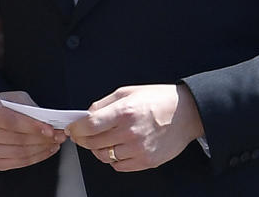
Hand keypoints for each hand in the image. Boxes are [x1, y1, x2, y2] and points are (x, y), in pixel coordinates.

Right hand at [0, 91, 64, 169]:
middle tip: (58, 135)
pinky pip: (18, 163)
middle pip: (17, 139)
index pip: (10, 121)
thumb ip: (30, 109)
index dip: (31, 126)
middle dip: (42, 139)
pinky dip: (36, 158)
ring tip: (54, 142)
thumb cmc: (2, 106)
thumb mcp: (15, 98)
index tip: (49, 129)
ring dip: (42, 149)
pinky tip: (45, 150)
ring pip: (20, 153)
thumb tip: (49, 122)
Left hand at [66, 84, 203, 171]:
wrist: (186, 113)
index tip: (72, 129)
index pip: (89, 126)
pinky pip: (119, 166)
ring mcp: (139, 149)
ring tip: (103, 140)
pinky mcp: (147, 161)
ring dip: (98, 149)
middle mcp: (130, 132)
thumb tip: (86, 115)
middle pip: (93, 143)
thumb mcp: (127, 92)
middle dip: (83, 139)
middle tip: (82, 135)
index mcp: (124, 112)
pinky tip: (118, 148)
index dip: (76, 129)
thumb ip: (104, 104)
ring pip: (104, 156)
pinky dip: (113, 159)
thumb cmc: (158, 100)